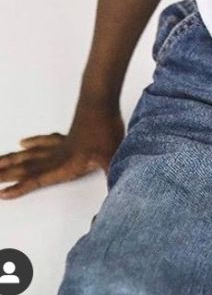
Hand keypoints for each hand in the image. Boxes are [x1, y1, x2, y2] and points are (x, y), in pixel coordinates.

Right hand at [0, 104, 124, 199]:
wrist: (102, 100)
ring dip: (13, 159)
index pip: (38, 179)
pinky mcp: (68, 135)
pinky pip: (45, 140)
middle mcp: (59, 155)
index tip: (2, 193)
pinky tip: (22, 143)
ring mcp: (62, 144)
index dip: (20, 187)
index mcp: (67, 164)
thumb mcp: (113, 156)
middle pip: (27, 167)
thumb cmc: (108, 129)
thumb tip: (117, 193)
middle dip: (6, 174)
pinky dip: (32, 143)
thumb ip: (112, 176)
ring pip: (31, 154)